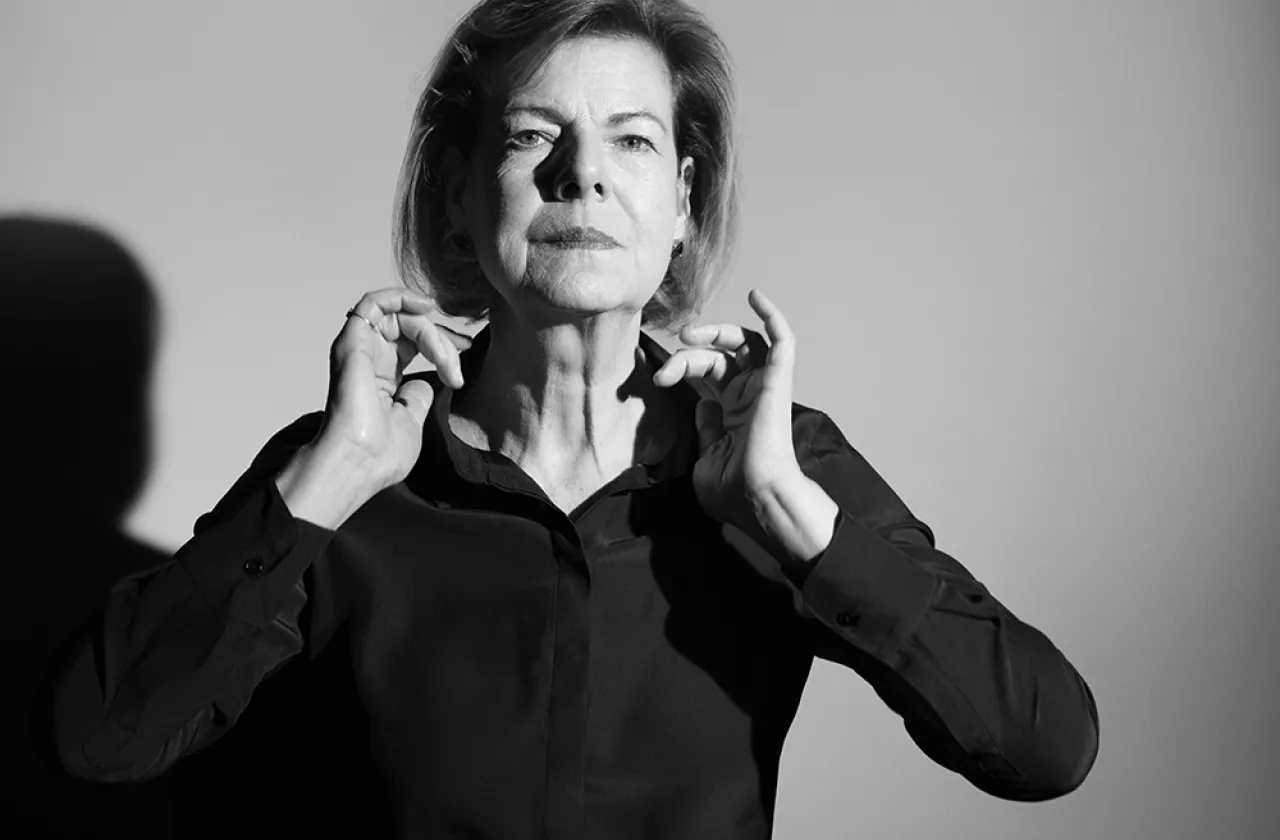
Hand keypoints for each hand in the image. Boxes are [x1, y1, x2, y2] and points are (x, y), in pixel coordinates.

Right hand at [317, 287, 472, 490]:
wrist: (359, 463)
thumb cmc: (380, 454)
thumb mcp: (413, 419)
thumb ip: (420, 394)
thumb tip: (429, 379)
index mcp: (380, 377)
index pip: (413, 342)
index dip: (442, 341)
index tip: (467, 350)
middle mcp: (368, 359)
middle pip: (411, 328)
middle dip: (441, 340)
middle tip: (455, 367)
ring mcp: (359, 349)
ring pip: (400, 316)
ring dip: (429, 329)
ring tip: (445, 355)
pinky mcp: (352, 342)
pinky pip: (373, 303)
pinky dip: (400, 297)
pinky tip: (425, 308)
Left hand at [652, 289, 804, 535]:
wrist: (755, 497)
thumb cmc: (733, 490)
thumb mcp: (706, 457)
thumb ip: (705, 429)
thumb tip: (703, 406)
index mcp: (733, 414)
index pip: (708, 375)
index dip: (681, 368)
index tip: (658, 379)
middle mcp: (750, 397)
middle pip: (720, 356)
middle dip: (691, 353)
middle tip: (670, 360)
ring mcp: (764, 388)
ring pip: (745, 343)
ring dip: (718, 331)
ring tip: (691, 333)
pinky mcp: (778, 382)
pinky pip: (782, 342)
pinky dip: (772, 317)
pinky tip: (757, 297)